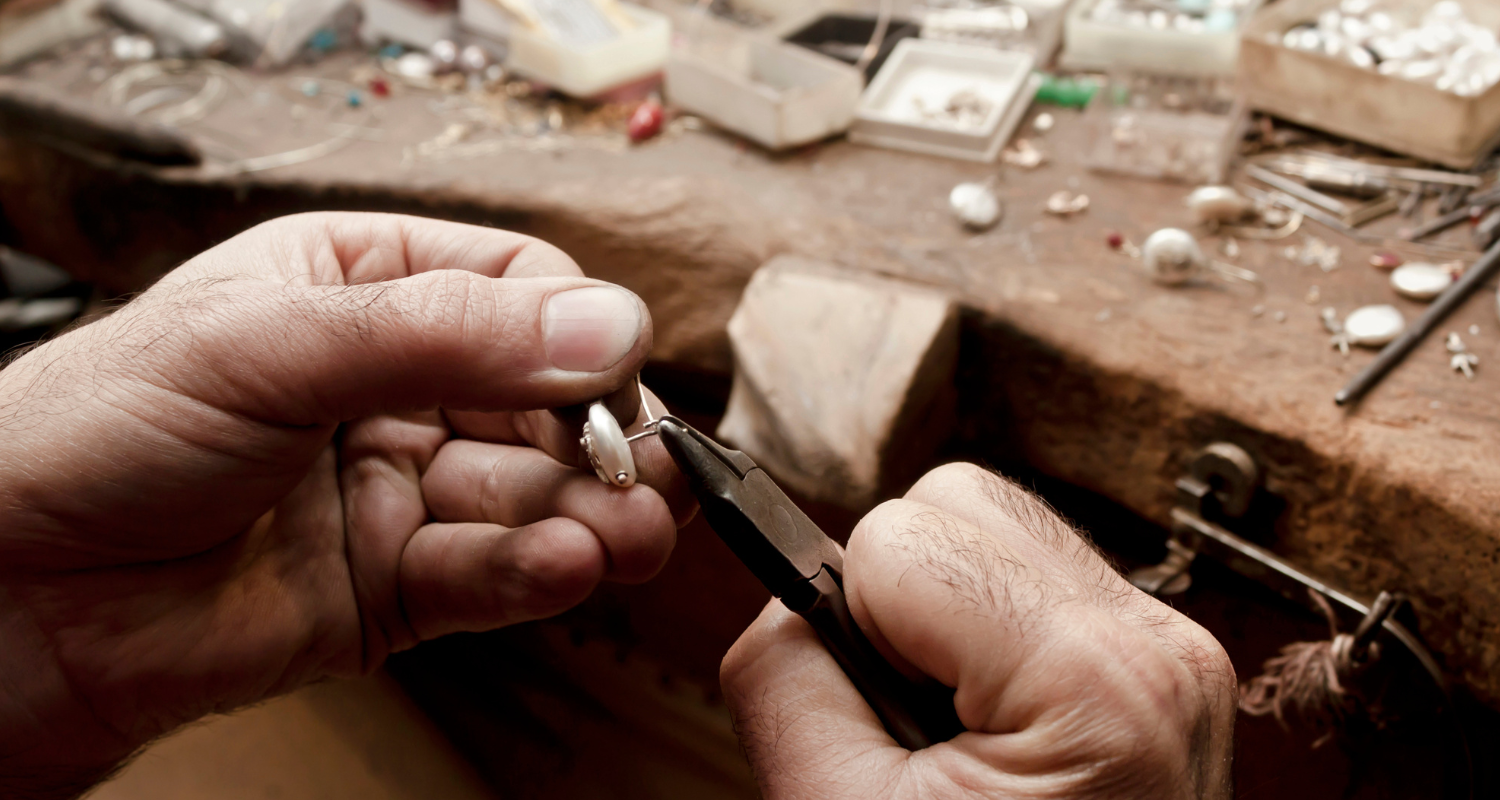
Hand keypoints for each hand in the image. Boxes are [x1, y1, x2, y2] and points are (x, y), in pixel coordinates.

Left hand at [0, 213, 692, 798]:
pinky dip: (533, 574)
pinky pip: (487, 576)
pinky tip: (563, 566)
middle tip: (651, 473)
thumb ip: (443, 336)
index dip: (574, 331)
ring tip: (626, 533)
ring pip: (529, 496)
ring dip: (587, 515)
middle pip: (544, 402)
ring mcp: (394, 492)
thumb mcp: (274, 343)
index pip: (514, 291)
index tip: (611, 374)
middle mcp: (390, 388)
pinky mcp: (390, 590)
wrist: (6, 596)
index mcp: (361, 290)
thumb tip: (602, 328)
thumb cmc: (97, 431)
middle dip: (600, 440)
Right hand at [722, 463, 1235, 799]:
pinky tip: (989, 710)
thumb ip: (784, 672)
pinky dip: (985, 620)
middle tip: (910, 709)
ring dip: (939, 600)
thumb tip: (783, 591)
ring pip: (994, 519)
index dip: (853, 620)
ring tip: (951, 713)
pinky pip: (1033, 570)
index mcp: (1094, 681)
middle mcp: (1156, 641)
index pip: (900, 537)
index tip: (878, 711)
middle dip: (897, 591)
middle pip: (957, 501)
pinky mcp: (1160, 655)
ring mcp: (1172, 645)